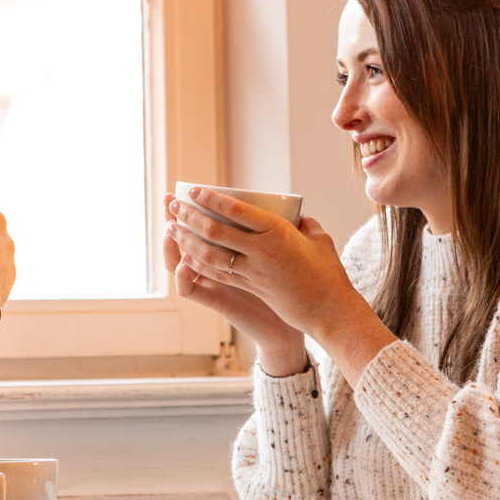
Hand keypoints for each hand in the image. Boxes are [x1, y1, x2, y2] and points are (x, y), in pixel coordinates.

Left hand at [165, 186, 396, 382]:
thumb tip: (297, 215)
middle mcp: (261, 252)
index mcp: (278, 233)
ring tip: (171, 227)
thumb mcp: (319, 239)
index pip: (237, 211)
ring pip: (210, 254)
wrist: (328, 310)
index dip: (212, 199)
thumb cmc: (327, 273)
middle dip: (190, 217)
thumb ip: (305, 224)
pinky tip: (186, 255)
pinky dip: (199, 263)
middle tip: (174, 205)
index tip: (194, 189)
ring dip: (187, 240)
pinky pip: (218, 274)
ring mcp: (253, 272)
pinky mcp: (250, 288)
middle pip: (215, 231)